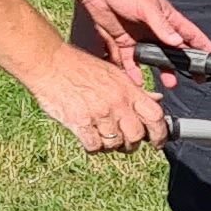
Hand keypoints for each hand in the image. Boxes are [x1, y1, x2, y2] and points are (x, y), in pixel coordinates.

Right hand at [24, 43, 169, 153]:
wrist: (50, 63)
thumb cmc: (81, 67)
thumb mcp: (114, 73)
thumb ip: (135, 90)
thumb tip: (157, 100)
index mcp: (127, 89)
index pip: (155, 116)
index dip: (161, 133)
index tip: (158, 142)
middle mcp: (116, 102)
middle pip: (136, 136)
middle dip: (133, 144)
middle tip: (125, 143)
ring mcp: (98, 113)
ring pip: (115, 144)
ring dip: (111, 146)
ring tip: (104, 138)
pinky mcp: (79, 122)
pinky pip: (94, 146)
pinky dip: (94, 147)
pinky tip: (89, 138)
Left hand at [75, 0, 210, 82]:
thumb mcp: (146, 7)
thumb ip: (162, 26)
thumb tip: (177, 42)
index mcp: (167, 18)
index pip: (190, 34)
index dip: (204, 46)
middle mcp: (156, 30)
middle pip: (175, 51)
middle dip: (186, 65)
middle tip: (196, 79)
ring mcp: (140, 37)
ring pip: (155, 59)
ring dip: (163, 70)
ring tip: (170, 84)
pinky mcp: (123, 42)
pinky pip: (130, 62)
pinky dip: (133, 72)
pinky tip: (137, 81)